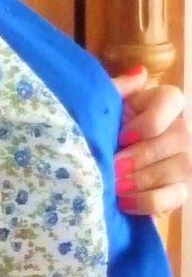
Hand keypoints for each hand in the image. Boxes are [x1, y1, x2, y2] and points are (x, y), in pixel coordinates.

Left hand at [112, 66, 189, 217]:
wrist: (94, 167)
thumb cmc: (101, 132)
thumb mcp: (104, 109)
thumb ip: (117, 90)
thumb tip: (139, 75)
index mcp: (164, 102)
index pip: (172, 101)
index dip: (150, 121)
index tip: (122, 136)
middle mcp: (182, 129)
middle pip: (179, 137)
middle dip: (142, 155)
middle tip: (113, 167)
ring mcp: (185, 161)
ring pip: (180, 167)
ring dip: (143, 179)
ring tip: (115, 185)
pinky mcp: (180, 190)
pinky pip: (174, 196)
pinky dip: (148, 201)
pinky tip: (124, 202)